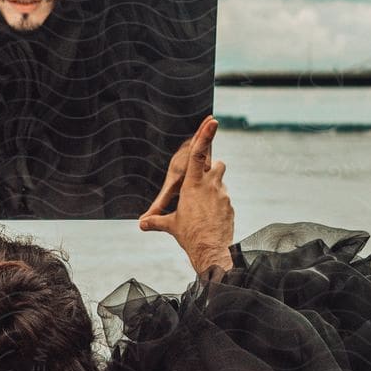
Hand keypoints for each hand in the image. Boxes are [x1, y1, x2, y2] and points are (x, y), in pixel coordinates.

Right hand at [138, 115, 234, 276]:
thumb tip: (141, 224)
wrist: (210, 249)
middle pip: (216, 163)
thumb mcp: (171, 225)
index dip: (205, 135)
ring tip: (205, 201)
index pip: (199, 153)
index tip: (212, 121)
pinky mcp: (230, 205)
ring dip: (215, 183)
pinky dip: (218, 202)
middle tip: (202, 180)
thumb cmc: (188, 235)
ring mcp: (222, 194)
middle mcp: (210, 185)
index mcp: (192, 184)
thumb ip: (157, 220)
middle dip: (211, 166)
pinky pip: (224, 197)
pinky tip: (211, 217)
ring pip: (221, 179)